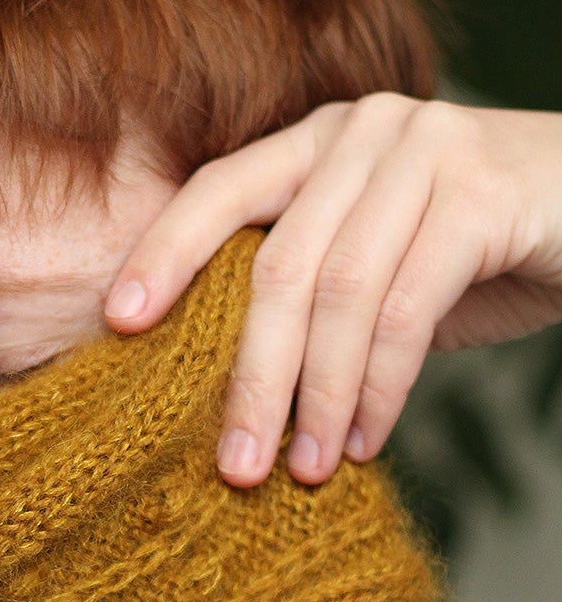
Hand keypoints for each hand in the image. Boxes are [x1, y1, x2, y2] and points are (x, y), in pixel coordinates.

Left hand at [103, 94, 561, 485]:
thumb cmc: (483, 248)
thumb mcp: (383, 260)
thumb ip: (315, 292)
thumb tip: (231, 388)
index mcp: (320, 141)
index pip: (221, 188)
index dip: (164, 253)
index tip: (117, 322)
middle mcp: (364, 132)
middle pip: (278, 264)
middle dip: (252, 375)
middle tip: (233, 463)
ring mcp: (426, 152)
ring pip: (341, 293)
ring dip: (318, 397)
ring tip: (305, 469)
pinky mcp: (482, 195)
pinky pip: (408, 308)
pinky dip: (381, 387)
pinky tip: (367, 438)